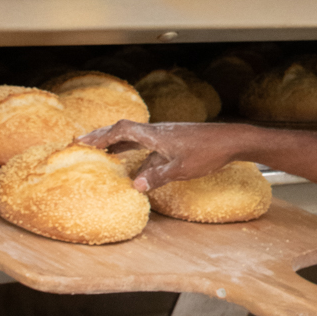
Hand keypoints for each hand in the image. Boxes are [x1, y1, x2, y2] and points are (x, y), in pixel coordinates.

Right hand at [78, 120, 251, 191]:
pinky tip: (137, 168)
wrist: (233, 140)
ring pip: (137, 139)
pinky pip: (149, 146)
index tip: (82, 142)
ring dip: (120, 146)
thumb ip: (157, 176)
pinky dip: (138, 154)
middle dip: (104, 138)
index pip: (122, 130)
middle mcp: (159, 132)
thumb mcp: (182, 168)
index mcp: (156, 134)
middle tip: (83, 144)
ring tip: (103, 155)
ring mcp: (167, 136)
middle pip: (125, 131)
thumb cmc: (209, 152)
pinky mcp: (176, 142)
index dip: (101, 136)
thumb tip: (134, 185)